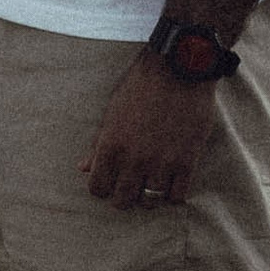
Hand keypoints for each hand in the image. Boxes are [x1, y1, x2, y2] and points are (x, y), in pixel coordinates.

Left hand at [80, 54, 221, 208]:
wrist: (179, 69)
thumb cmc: (141, 85)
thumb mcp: (112, 111)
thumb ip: (97, 144)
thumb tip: (83, 168)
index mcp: (110, 145)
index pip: (97, 188)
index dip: (102, 188)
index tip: (110, 183)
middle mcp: (133, 159)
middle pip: (123, 200)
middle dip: (124, 196)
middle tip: (131, 186)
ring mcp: (161, 163)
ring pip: (150, 202)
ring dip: (149, 195)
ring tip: (152, 182)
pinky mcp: (186, 162)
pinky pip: (177, 196)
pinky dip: (173, 193)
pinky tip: (171, 180)